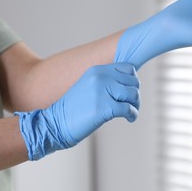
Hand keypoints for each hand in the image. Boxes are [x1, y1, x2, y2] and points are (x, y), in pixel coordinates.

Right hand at [16, 63, 139, 159]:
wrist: (55, 123)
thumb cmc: (74, 109)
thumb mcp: (89, 87)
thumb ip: (106, 81)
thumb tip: (129, 84)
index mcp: (97, 70)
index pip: (128, 68)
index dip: (132, 81)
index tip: (128, 92)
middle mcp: (100, 77)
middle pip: (134, 81)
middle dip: (135, 95)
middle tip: (131, 105)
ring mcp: (101, 91)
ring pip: (133, 94)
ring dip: (135, 105)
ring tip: (130, 113)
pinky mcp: (103, 107)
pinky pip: (128, 109)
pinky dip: (132, 115)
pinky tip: (129, 119)